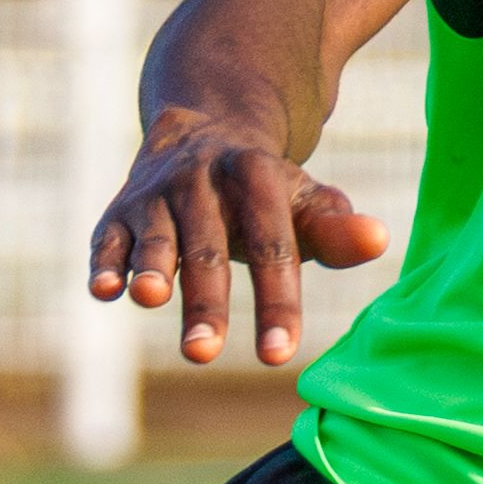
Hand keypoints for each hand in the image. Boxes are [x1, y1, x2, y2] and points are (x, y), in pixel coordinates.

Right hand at [87, 86, 391, 368]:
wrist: (203, 127)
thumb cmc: (266, 191)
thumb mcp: (303, 202)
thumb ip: (335, 228)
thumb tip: (378, 240)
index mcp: (257, 177)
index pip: (273, 246)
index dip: (277, 301)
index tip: (279, 356)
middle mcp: (202, 181)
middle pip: (208, 247)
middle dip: (205, 301)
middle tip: (203, 355)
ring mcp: (157, 194)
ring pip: (156, 236)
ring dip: (150, 268)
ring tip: (150, 300)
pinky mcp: (120, 211)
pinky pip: (109, 237)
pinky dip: (105, 262)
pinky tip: (104, 291)